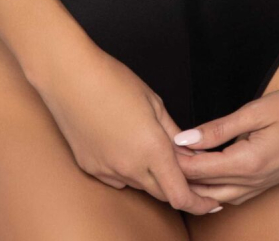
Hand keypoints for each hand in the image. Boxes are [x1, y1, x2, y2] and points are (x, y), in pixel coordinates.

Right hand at [34, 45, 224, 215]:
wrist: (68, 76)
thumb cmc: (112, 80)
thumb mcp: (153, 102)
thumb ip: (173, 133)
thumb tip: (190, 152)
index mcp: (151, 149)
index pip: (181, 194)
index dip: (199, 203)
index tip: (210, 202)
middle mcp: (130, 167)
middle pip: (163, 194)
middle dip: (178, 188)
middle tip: (190, 175)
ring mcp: (107, 170)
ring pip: (139, 186)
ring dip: (152, 177)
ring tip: (153, 151)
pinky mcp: (90, 167)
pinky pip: (117, 179)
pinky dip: (129, 171)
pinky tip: (126, 147)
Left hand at [172, 76, 278, 206]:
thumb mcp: (255, 111)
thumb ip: (218, 128)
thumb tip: (185, 138)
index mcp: (249, 162)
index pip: (201, 170)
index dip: (177, 161)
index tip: (157, 147)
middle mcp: (256, 180)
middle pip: (207, 190)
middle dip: (182, 177)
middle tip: (160, 160)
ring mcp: (265, 184)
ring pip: (221, 197)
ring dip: (199, 185)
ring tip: (178, 168)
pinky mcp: (271, 180)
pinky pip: (237, 194)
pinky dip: (217, 189)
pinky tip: (207, 178)